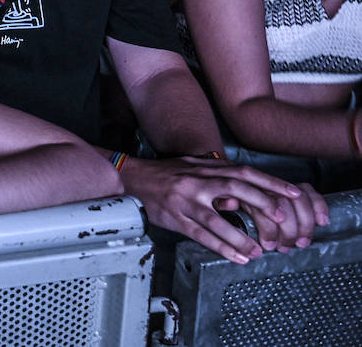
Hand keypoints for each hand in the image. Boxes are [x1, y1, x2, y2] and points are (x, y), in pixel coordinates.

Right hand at [119, 156, 321, 263]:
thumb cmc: (165, 173)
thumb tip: (243, 193)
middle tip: (283, 220)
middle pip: (234, 189)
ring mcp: (184, 201)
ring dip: (241, 237)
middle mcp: (196, 182)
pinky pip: (200, 236)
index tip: (293, 194)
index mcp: (203, 168)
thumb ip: (217, 176)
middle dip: (262, 203)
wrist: (131, 178)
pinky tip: (237, 257)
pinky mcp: (174, 219)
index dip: (270, 182)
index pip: (243, 172)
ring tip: (259, 251)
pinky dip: (221, 247)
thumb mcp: (193, 167)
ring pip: (216, 220)